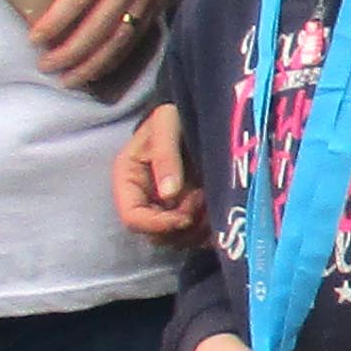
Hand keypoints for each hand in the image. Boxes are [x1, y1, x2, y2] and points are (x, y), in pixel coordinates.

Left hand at [30, 0, 163, 95]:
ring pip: (119, 38)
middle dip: (71, 50)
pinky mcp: (157, 6)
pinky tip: (91, 71)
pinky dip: (110, 60)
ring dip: (91, 63)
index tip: (35, 38)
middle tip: (45, 65)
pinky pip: (132, 40)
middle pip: (101, 24)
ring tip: (67, 79)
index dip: (57, 20)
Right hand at [115, 102, 201, 238]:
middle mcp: (145, 199)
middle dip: (181, 225)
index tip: (185, 217)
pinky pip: (196, 234)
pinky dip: (209, 230)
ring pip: (177, 239)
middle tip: (202, 198)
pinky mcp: (187, 210)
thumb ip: (166, 157)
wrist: (192, 111)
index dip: (157, 225)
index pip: (133, 218)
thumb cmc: (173, 114)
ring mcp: (166, 208)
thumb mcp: (166, 125)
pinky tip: (221, 211)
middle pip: (156, 235)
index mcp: (129, 180)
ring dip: (197, 228)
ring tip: (212, 199)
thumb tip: (169, 194)